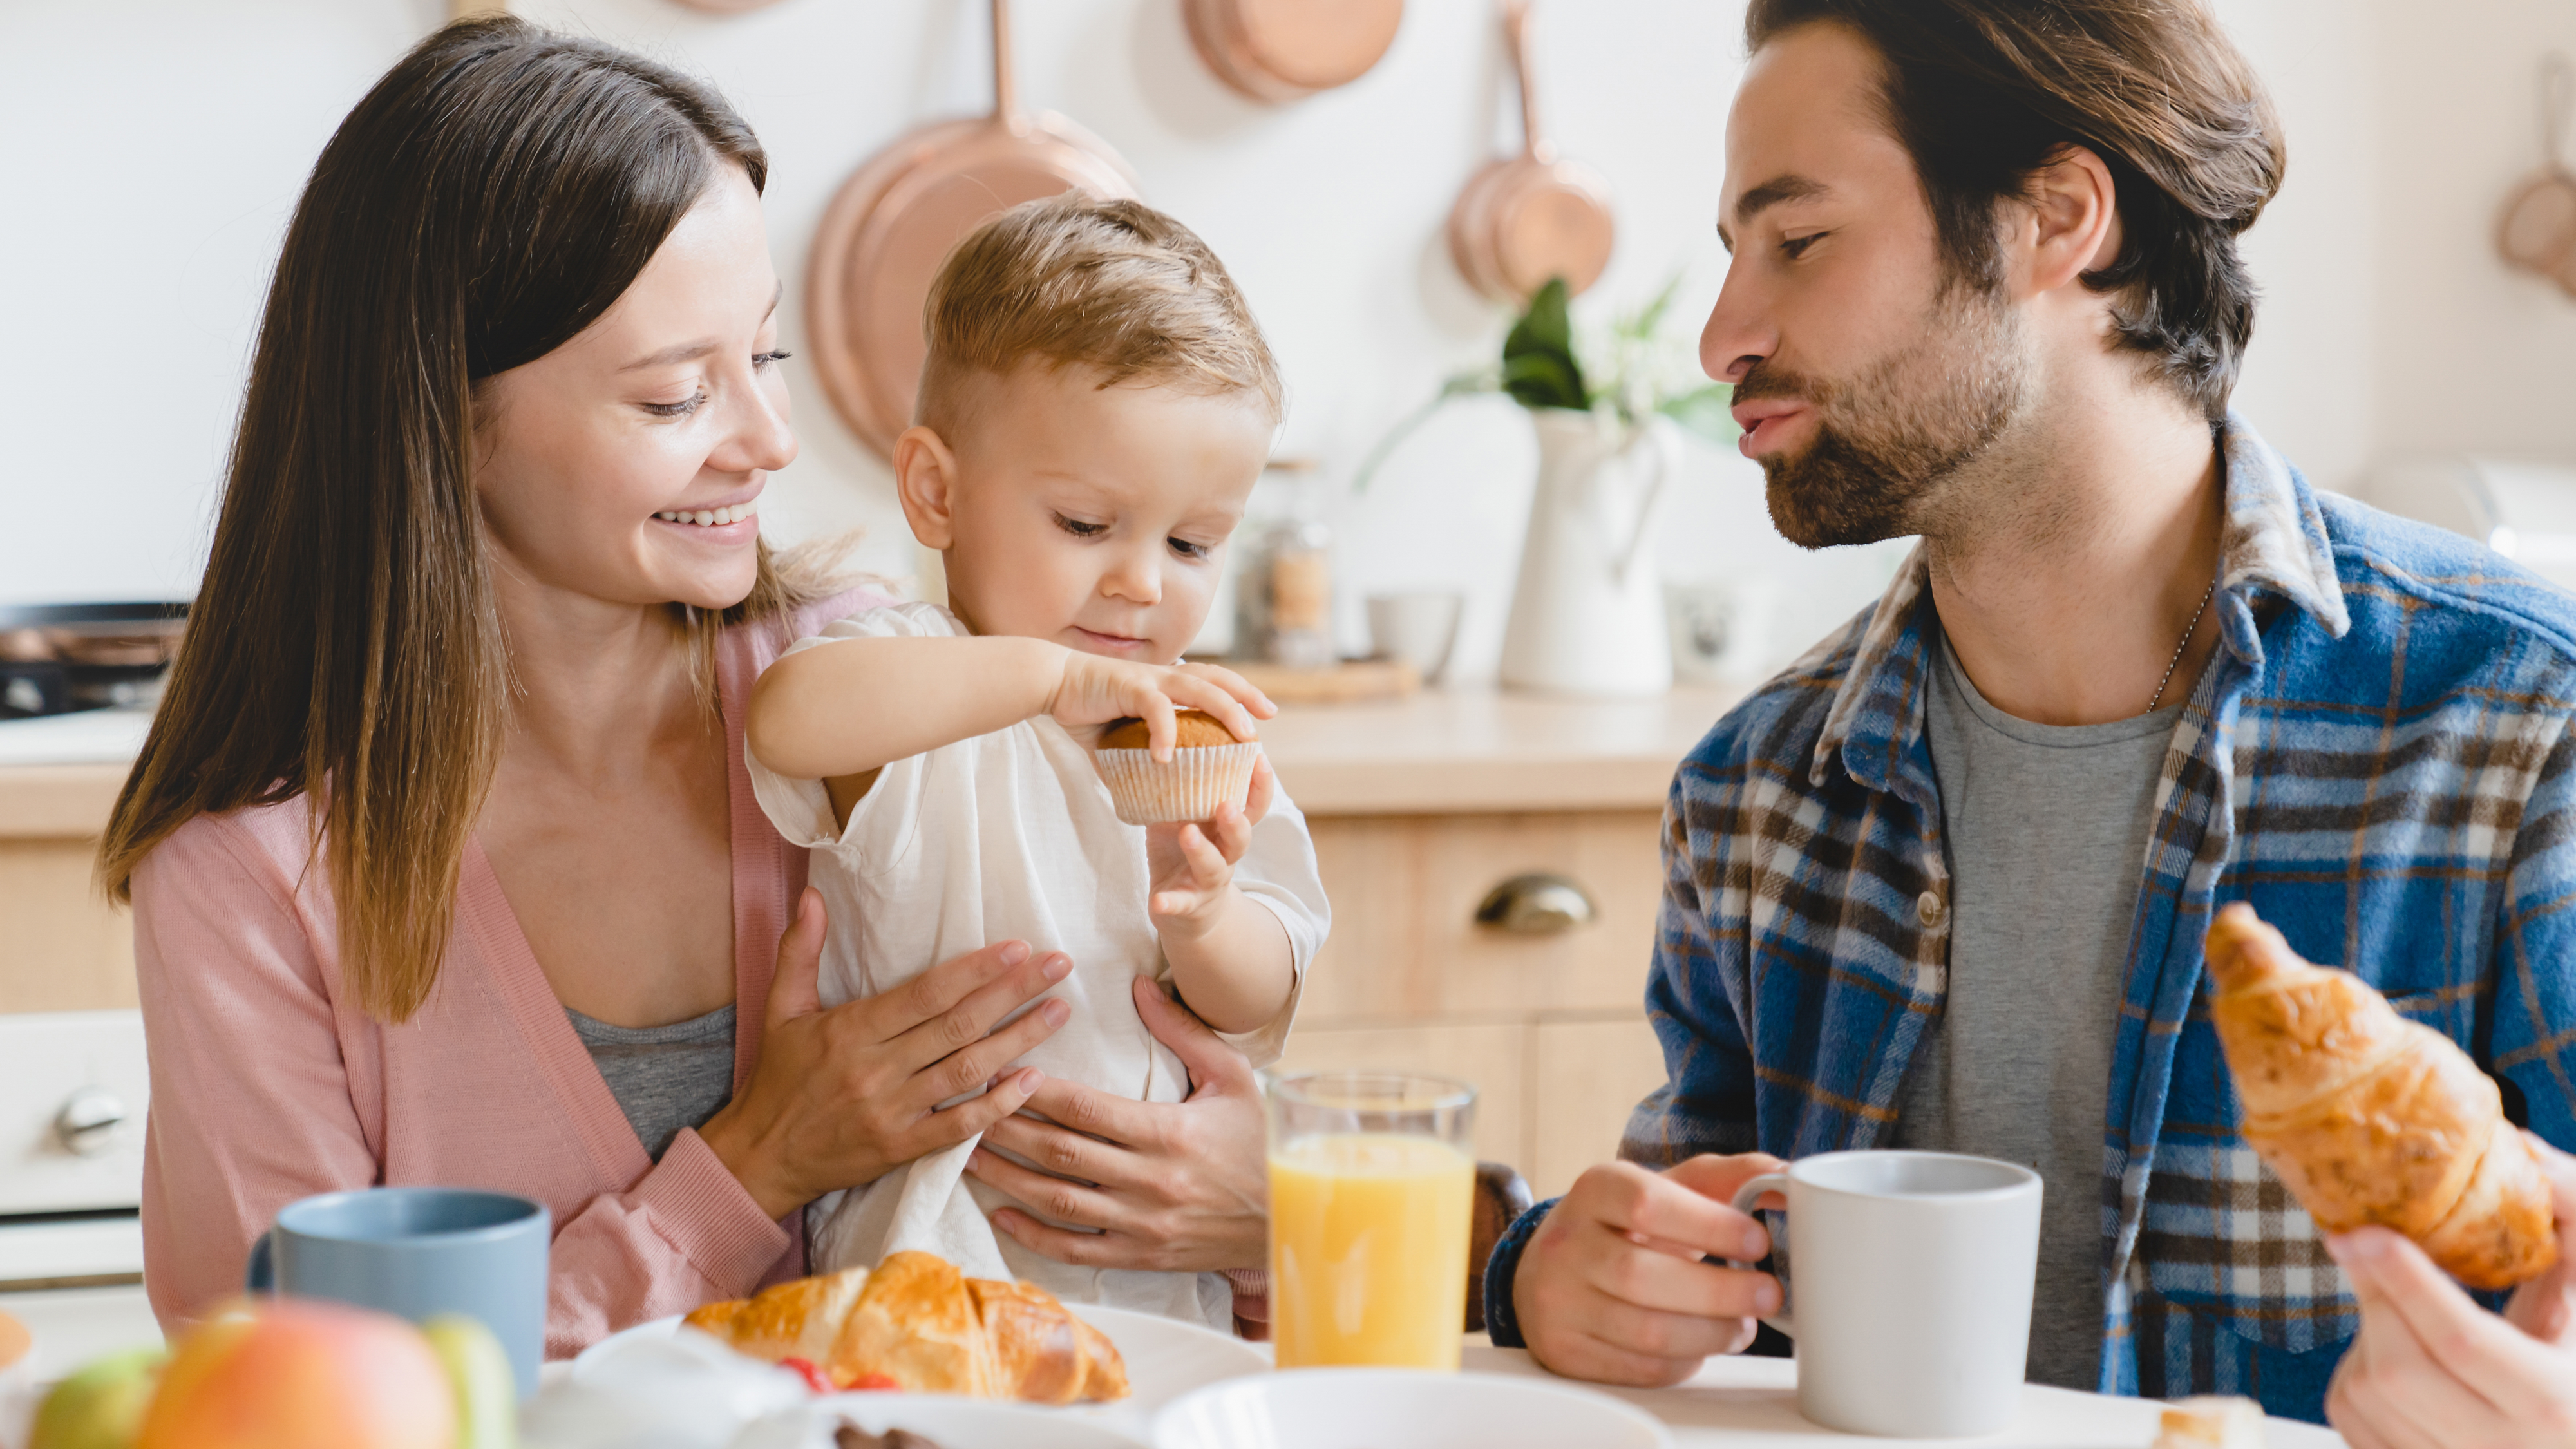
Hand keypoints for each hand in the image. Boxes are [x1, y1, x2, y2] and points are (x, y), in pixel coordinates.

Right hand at [700, 890, 1074, 1219]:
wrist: (759, 1158)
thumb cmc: (777, 1078)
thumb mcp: (780, 1009)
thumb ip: (800, 951)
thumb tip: (812, 896)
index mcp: (850, 1029)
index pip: (926, 994)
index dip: (975, 970)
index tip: (1018, 948)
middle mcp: (875, 1068)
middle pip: (957, 1026)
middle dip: (1014, 993)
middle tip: (1059, 967)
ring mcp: (891, 1111)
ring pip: (966, 1072)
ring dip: (1019, 1041)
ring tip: (1059, 1013)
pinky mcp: (900, 1148)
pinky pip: (958, 1127)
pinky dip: (998, 1106)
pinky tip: (1033, 1080)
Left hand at [963, 976, 1266, 1272]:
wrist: (1288, 1218)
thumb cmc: (1257, 1141)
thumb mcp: (1231, 1077)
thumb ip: (1183, 1031)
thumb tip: (1141, 985)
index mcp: (1167, 1133)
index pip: (1084, 1107)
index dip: (1035, 1089)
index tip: (1000, 1067)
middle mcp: (1149, 1181)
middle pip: (1059, 1151)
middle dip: (1005, 1127)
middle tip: (963, 1104)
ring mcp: (1142, 1224)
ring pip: (1057, 1200)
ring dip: (1006, 1176)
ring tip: (965, 1151)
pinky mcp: (1140, 1255)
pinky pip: (1076, 1249)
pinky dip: (1033, 1233)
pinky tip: (1001, 1212)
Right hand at [1050, 654, 1271, 759]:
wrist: (1049, 682)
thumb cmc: (1082, 706)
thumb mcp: (1114, 737)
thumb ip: (1130, 758)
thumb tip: (1135, 789)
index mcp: (1164, 684)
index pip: (1211, 683)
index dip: (1238, 695)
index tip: (1261, 713)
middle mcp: (1163, 677)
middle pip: (1217, 680)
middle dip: (1246, 695)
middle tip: (1268, 716)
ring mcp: (1149, 679)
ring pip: (1199, 689)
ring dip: (1225, 711)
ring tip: (1244, 735)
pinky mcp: (1129, 686)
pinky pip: (1156, 709)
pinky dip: (1165, 732)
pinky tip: (1168, 757)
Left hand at [1147, 756, 1277, 939]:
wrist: (1185, 910)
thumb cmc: (1186, 851)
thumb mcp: (1187, 816)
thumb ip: (1184, 787)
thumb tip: (1167, 736)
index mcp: (1226, 829)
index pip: (1251, 805)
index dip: (1260, 785)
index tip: (1260, 757)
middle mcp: (1225, 855)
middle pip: (1241, 838)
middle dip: (1236, 821)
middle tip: (1226, 804)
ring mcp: (1207, 882)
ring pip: (1213, 868)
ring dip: (1202, 852)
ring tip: (1187, 834)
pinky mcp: (1186, 905)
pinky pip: (1179, 905)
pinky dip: (1170, 903)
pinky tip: (1158, 902)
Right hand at [1511, 1154, 1786, 1386]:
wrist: (1551, 1269)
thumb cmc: (1625, 1225)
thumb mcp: (1668, 1189)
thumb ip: (1728, 1180)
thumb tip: (1788, 1177)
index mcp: (1595, 1190)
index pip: (1647, 1204)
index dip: (1710, 1226)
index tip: (1758, 1241)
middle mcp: (1567, 1244)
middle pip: (1644, 1277)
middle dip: (1721, 1293)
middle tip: (1767, 1295)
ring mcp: (1558, 1302)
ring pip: (1647, 1332)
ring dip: (1712, 1334)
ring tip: (1742, 1325)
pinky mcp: (1564, 1352)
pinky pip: (1638, 1369)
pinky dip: (1684, 1362)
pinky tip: (1701, 1345)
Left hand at [2325, 1133, 2575, 1448]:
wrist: (2563, 1429)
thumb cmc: (2572, 1350)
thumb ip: (2570, 1217)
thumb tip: (2527, 1152)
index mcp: (2554, 1402)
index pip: (2463, 1340)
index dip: (2406, 1281)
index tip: (2362, 1230)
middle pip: (2402, 1366)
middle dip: (2373, 1294)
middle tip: (2359, 1242)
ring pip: (2367, 1392)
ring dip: (2365, 1331)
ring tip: (2401, 1305)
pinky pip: (2347, 1414)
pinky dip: (2355, 1369)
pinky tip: (2393, 1350)